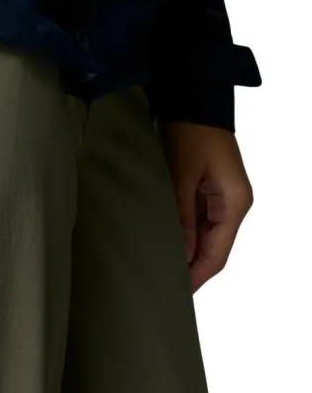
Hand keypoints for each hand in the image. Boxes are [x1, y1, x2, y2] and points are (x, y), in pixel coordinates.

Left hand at [160, 122, 252, 292]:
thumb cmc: (191, 132)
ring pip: (202, 234)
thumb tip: (179, 252)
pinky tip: (161, 238)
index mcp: (234, 204)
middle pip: (211, 248)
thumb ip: (181, 214)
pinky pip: (195, 218)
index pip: (217, 255)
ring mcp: (219, 196)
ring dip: (183, 249)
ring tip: (157, 265)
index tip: (177, 293)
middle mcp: (232, 204)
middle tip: (160, 283)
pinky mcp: (206, 187)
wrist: (193, 99)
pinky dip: (181, 230)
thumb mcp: (182, 174)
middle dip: (188, 267)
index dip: (196, 276)